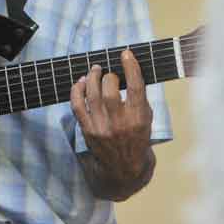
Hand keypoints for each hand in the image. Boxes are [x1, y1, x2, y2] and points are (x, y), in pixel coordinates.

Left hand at [70, 49, 152, 186]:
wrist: (124, 169)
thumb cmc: (137, 138)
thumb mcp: (146, 119)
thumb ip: (139, 97)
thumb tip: (128, 71)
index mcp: (139, 119)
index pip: (136, 88)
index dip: (131, 67)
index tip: (126, 53)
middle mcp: (120, 123)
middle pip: (110, 90)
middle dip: (108, 76)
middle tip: (109, 73)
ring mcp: (102, 127)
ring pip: (92, 95)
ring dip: (92, 77)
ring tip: (95, 70)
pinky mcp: (88, 130)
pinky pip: (77, 105)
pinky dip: (77, 90)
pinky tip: (81, 82)